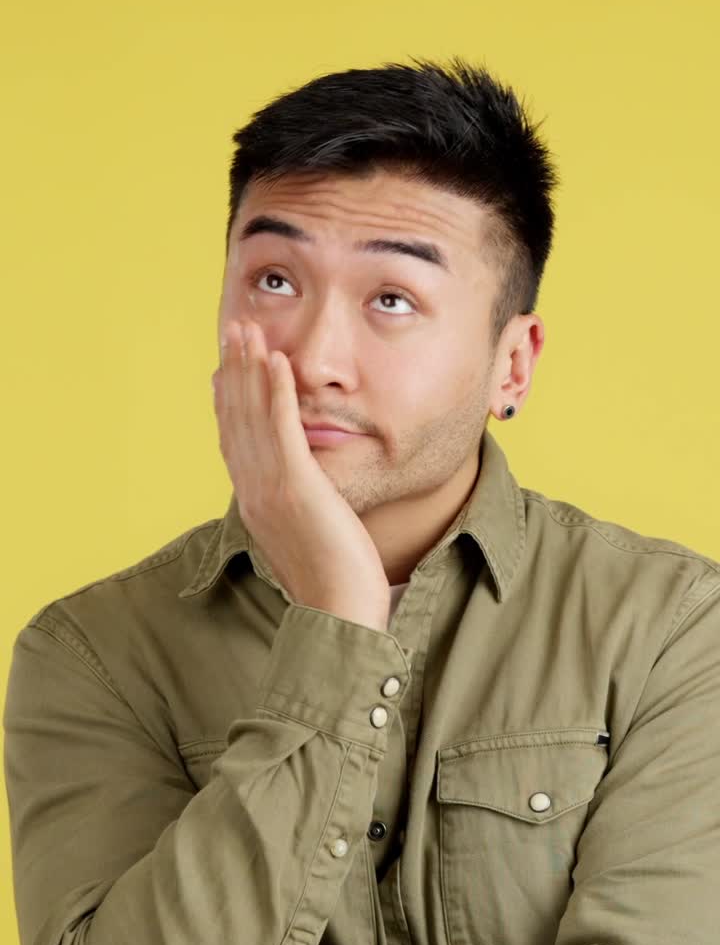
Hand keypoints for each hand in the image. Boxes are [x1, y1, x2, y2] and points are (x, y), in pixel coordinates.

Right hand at [211, 318, 389, 631]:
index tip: (225, 369)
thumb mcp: (308, 538)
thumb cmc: (334, 585)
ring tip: (248, 329)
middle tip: (232, 331)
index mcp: (254, 504)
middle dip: (233, 371)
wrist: (338, 614)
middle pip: (236, 419)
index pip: (235, 440)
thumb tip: (305, 499)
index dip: (228, 400)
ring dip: (249, 367)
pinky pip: (282, 429)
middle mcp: (253, 492)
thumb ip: (299, 510)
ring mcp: (270, 489)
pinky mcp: (295, 487)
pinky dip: (277, 391)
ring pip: (252, 416)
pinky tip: (277, 360)